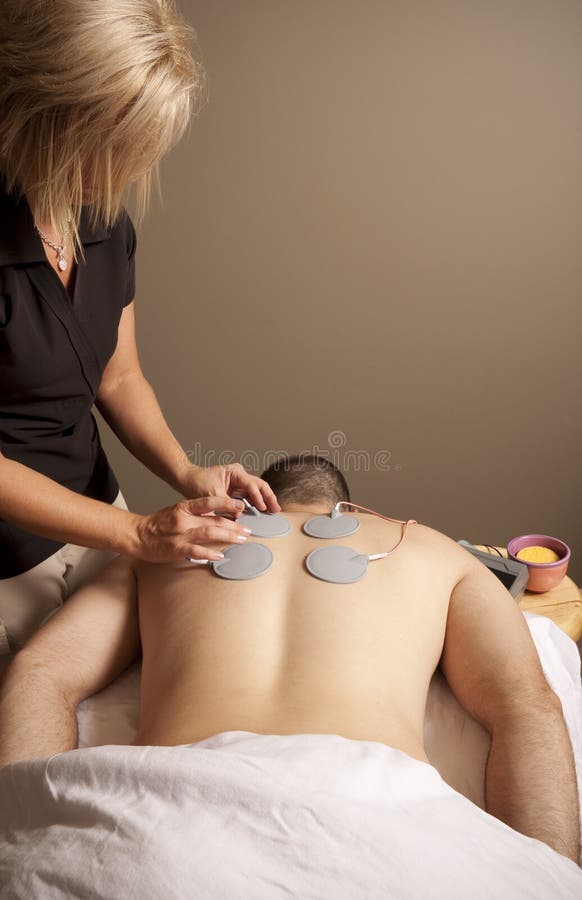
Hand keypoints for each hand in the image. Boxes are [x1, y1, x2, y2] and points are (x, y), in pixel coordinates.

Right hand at [134, 496, 252, 562]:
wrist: (137, 535)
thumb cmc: (158, 524)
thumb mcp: (176, 511)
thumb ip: (195, 513)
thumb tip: (217, 517)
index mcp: (184, 507)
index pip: (210, 501)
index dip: (228, 503)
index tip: (242, 505)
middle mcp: (184, 518)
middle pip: (215, 520)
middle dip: (234, 525)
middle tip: (248, 529)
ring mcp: (180, 534)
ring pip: (209, 533)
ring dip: (228, 536)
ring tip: (241, 539)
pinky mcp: (176, 549)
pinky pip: (196, 551)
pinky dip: (209, 554)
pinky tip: (220, 556)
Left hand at [178, 462, 279, 512]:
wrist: (188, 479)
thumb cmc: (197, 482)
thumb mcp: (212, 494)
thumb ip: (227, 503)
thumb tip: (240, 513)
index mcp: (235, 472)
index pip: (251, 484)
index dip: (258, 497)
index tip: (262, 508)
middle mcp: (240, 475)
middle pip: (260, 485)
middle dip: (269, 497)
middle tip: (276, 509)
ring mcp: (239, 482)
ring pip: (257, 490)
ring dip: (265, 500)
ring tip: (273, 511)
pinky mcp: (236, 490)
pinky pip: (250, 496)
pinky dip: (256, 503)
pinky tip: (262, 511)